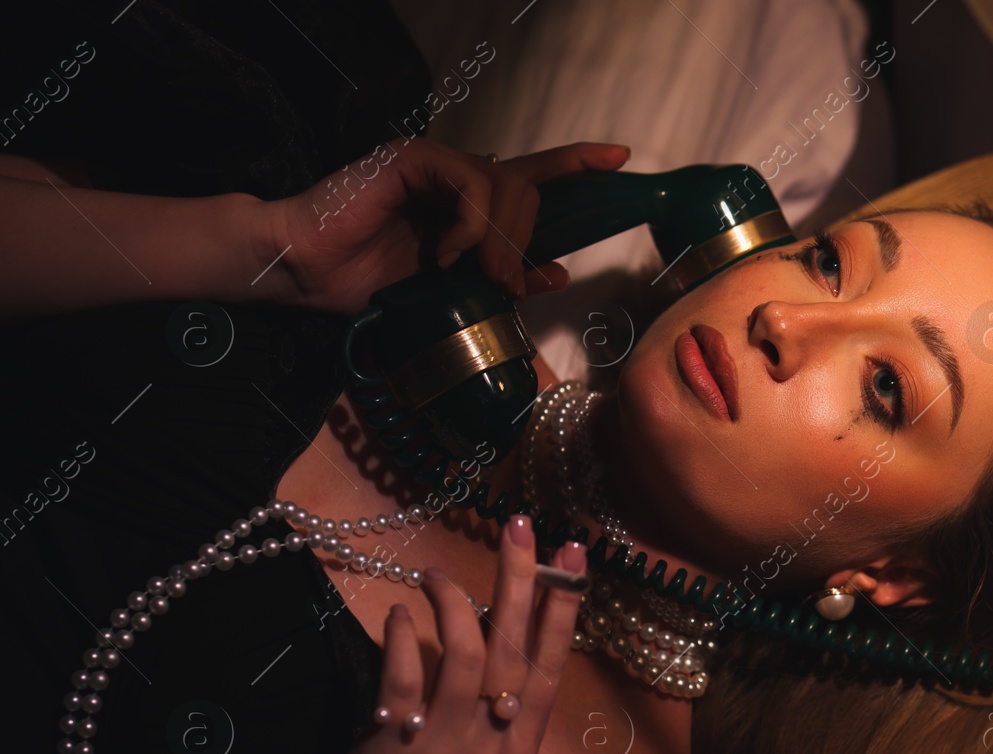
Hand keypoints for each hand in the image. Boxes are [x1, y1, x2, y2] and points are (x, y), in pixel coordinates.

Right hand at [270, 138, 629, 315]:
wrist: (311, 274)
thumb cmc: (373, 284)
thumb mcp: (454, 293)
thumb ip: (502, 279)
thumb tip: (557, 273)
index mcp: (467, 204)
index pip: (533, 175)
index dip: (575, 163)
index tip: (618, 158)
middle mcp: (456, 177)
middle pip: (527, 191)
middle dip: (524, 242)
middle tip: (502, 285)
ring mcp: (437, 164)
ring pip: (506, 185)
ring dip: (503, 239)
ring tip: (478, 274)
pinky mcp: (416, 159)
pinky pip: (473, 183)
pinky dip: (472, 224)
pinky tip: (448, 253)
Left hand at [298, 524, 586, 753]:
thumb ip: (494, 714)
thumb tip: (491, 641)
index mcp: (522, 746)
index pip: (552, 663)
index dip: (564, 606)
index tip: (573, 556)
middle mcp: (494, 744)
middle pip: (514, 645)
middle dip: (522, 578)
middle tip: (522, 526)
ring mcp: (447, 747)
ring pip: (464, 652)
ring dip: (452, 601)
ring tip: (434, 574)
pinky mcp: (394, 748)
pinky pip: (404, 676)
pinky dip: (402, 636)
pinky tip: (398, 614)